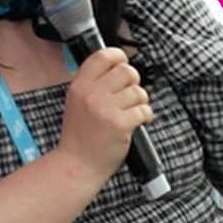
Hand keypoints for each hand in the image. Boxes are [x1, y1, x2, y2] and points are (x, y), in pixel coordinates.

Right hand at [57, 46, 152, 178]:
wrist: (76, 166)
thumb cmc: (80, 136)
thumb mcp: (76, 102)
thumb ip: (93, 84)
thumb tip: (119, 65)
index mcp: (79, 86)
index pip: (103, 56)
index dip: (118, 57)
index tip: (122, 64)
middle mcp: (91, 94)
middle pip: (126, 71)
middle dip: (133, 82)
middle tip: (129, 96)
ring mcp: (106, 109)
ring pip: (138, 91)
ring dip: (140, 102)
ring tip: (132, 113)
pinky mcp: (120, 124)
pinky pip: (144, 110)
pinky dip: (145, 116)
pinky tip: (137, 123)